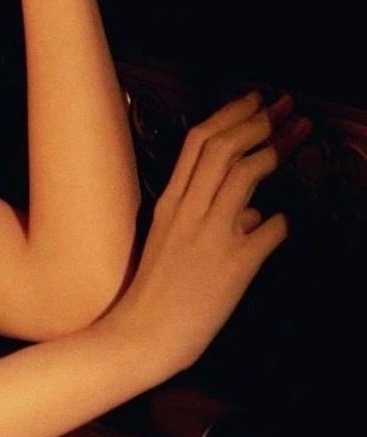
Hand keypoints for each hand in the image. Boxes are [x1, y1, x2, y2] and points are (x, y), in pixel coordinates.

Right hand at [108, 88, 307, 381]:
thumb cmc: (153, 292)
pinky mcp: (234, 266)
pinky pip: (267, 231)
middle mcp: (188, 211)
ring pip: (245, 175)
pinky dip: (280, 222)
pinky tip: (283, 222)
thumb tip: (251, 210)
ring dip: (275, 151)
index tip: (253, 100)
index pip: (198, 141)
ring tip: (296, 137)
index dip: (230, 114)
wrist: (142, 336)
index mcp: (169, 202)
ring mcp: (211, 236)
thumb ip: (204, 217)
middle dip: (258, 120)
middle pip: (224, 147)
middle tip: (284, 107)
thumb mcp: (169, 241)